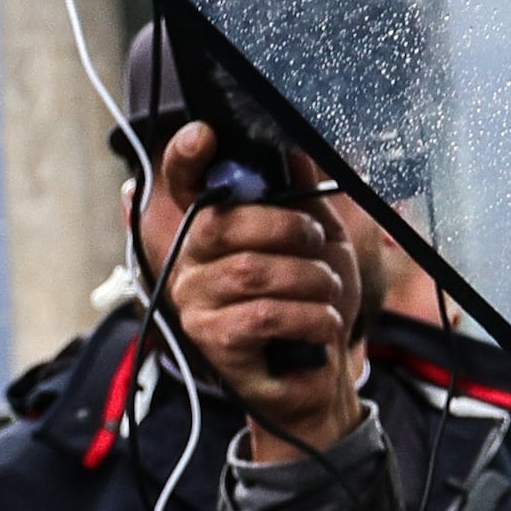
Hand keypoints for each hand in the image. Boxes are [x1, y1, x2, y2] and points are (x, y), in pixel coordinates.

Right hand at [153, 125, 366, 457]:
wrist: (318, 376)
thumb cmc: (311, 303)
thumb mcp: (320, 242)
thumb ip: (303, 196)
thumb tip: (296, 147)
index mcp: (209, 230)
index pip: (182, 185)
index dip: (186, 158)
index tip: (205, 133)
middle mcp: (188, 262)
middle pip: (224, 224)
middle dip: (289, 229)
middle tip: (318, 246)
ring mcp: (195, 302)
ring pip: (253, 272)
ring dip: (310, 279)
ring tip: (327, 291)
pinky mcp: (213, 341)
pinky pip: (267, 314)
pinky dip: (313, 316)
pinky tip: (325, 323)